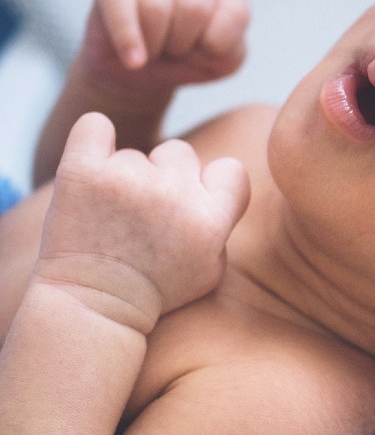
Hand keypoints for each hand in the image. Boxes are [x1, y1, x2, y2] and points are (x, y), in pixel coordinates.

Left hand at [35, 113, 249, 330]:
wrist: (93, 307)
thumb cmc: (154, 291)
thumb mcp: (210, 271)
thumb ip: (222, 226)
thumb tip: (218, 187)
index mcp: (210, 219)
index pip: (230, 170)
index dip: (212, 182)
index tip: (191, 203)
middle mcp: (174, 195)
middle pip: (178, 153)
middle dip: (164, 176)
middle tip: (142, 214)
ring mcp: (127, 181)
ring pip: (134, 154)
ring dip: (123, 177)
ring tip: (109, 217)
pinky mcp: (83, 172)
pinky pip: (94, 127)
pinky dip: (93, 138)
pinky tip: (91, 164)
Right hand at [79, 0, 249, 97]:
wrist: (138, 73)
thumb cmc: (183, 63)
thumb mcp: (219, 66)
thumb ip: (229, 52)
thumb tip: (207, 38)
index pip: (235, 13)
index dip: (214, 47)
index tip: (201, 54)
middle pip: (195, 7)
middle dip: (181, 43)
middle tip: (172, 51)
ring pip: (156, 6)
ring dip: (154, 42)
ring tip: (152, 48)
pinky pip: (120, 2)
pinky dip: (127, 38)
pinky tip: (133, 59)